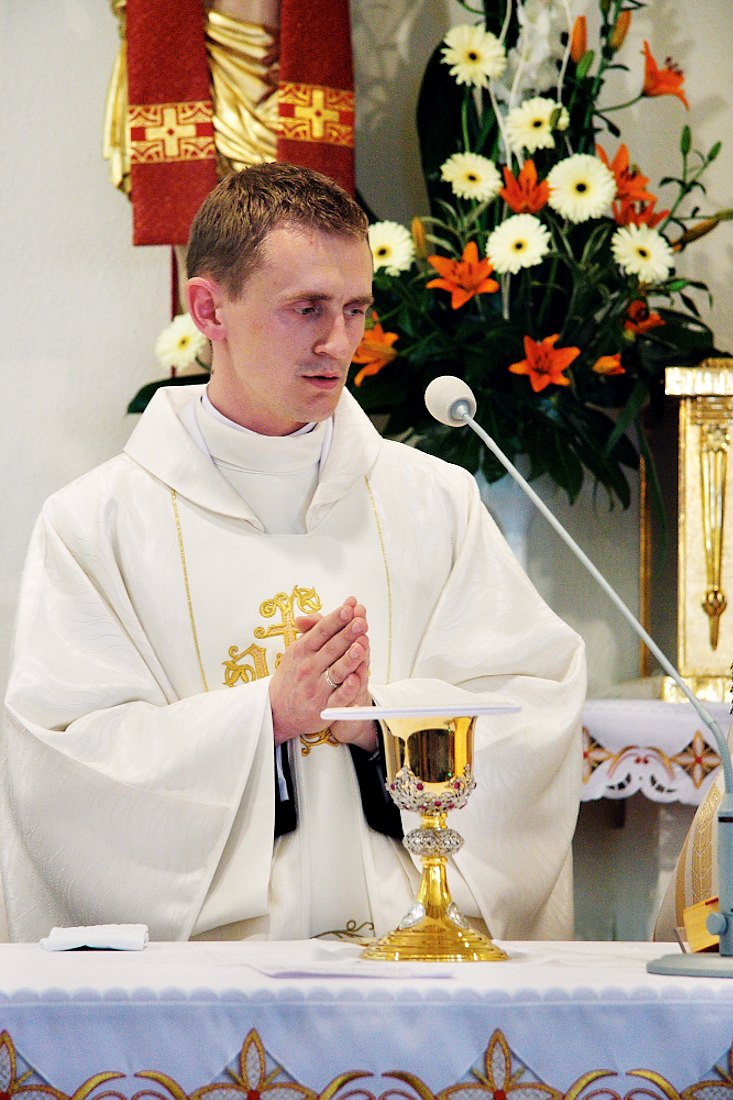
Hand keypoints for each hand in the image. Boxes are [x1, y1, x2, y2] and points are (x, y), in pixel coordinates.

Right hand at [269, 597, 374, 749]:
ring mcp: (316, 688)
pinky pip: (338, 698)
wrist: (277, 710)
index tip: (349, 607)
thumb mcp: (296, 649)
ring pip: (336, 671)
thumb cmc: (293, 674)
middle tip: (361, 621)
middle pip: (332, 648)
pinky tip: (356, 678)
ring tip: (361, 645)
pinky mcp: (324, 708)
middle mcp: (308, 667)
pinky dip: (347, 689)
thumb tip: (317, 614)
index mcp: (302, 650)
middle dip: (347, 634)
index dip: (336, 619)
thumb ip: (311, 630)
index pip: (322, 631)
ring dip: (349, 658)